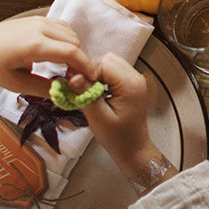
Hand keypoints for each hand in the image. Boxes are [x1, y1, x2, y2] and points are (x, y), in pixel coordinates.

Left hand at [0, 16, 96, 95]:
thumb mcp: (17, 84)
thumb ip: (44, 89)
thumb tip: (65, 94)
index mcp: (35, 45)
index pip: (72, 52)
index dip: (86, 66)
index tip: (92, 79)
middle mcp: (40, 28)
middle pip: (74, 42)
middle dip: (80, 60)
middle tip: (75, 78)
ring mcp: (39, 20)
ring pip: (70, 33)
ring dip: (74, 49)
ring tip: (67, 67)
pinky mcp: (36, 19)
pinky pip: (61, 27)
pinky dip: (66, 39)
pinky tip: (58, 53)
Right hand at [78, 53, 164, 183]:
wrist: (133, 149)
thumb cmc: (117, 138)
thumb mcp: (98, 118)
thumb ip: (87, 94)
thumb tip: (72, 75)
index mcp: (130, 84)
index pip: (103, 63)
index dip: (86, 71)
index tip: (73, 85)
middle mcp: (135, 77)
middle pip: (107, 59)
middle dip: (90, 71)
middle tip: (78, 87)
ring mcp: (135, 79)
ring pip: (110, 63)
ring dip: (95, 73)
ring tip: (86, 90)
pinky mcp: (131, 84)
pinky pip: (114, 71)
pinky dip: (102, 77)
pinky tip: (96, 91)